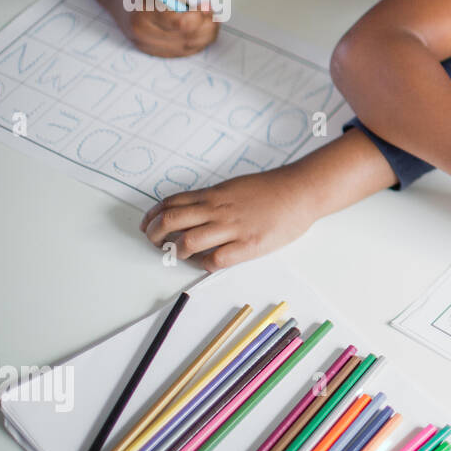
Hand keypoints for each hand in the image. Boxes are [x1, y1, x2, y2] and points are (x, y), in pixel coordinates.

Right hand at [112, 0, 218, 57]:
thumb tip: (205, 11)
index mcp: (142, 15)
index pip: (179, 24)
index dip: (198, 16)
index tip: (206, 5)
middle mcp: (143, 35)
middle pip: (186, 38)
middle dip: (206, 26)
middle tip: (212, 12)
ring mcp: (147, 46)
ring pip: (188, 48)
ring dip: (205, 35)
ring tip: (211, 20)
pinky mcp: (154, 51)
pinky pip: (182, 51)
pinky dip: (197, 42)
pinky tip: (203, 30)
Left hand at [141, 163, 319, 269]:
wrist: (301, 191)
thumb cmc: (273, 189)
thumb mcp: (236, 186)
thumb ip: (215, 199)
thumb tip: (196, 211)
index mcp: (214, 195)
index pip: (171, 203)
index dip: (153, 216)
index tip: (149, 224)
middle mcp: (217, 210)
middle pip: (171, 221)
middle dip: (155, 234)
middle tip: (155, 243)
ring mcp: (232, 228)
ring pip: (187, 241)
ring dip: (176, 252)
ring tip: (179, 255)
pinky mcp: (248, 245)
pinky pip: (215, 259)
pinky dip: (204, 264)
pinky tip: (206, 263)